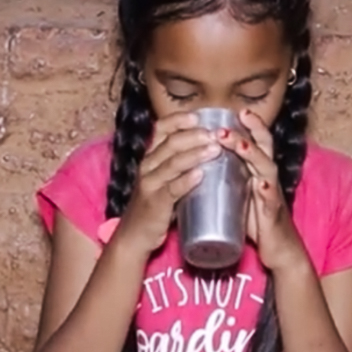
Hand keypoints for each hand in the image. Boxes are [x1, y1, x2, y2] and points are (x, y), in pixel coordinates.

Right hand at [115, 112, 222, 254]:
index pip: (161, 128)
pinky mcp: (155, 203)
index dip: (179, 119)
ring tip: (215, 149)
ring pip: (172, 163)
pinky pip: (172, 189)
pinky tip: (201, 175)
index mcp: (151, 156)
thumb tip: (214, 150)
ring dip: (195, 154)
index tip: (199, 116)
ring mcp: (150, 184)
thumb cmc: (157, 205)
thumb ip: (183, 165)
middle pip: (170, 142)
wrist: (135, 235)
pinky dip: (186, 180)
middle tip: (216, 134)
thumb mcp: (166, 179)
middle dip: (194, 135)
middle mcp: (147, 166)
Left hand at [230, 110, 307, 270]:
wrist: (279, 249)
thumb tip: (201, 161)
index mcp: (259, 170)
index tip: (235, 108)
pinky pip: (270, 200)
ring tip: (238, 144)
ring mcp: (272, 194)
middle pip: (263, 147)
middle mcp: (268, 177)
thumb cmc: (258, 219)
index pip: (256, 140)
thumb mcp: (241, 191)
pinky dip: (266, 190)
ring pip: (266, 168)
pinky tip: (259, 184)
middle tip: (235, 117)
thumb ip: (228, 176)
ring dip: (253, 154)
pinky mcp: (272, 214)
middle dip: (251, 130)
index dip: (249, 124)